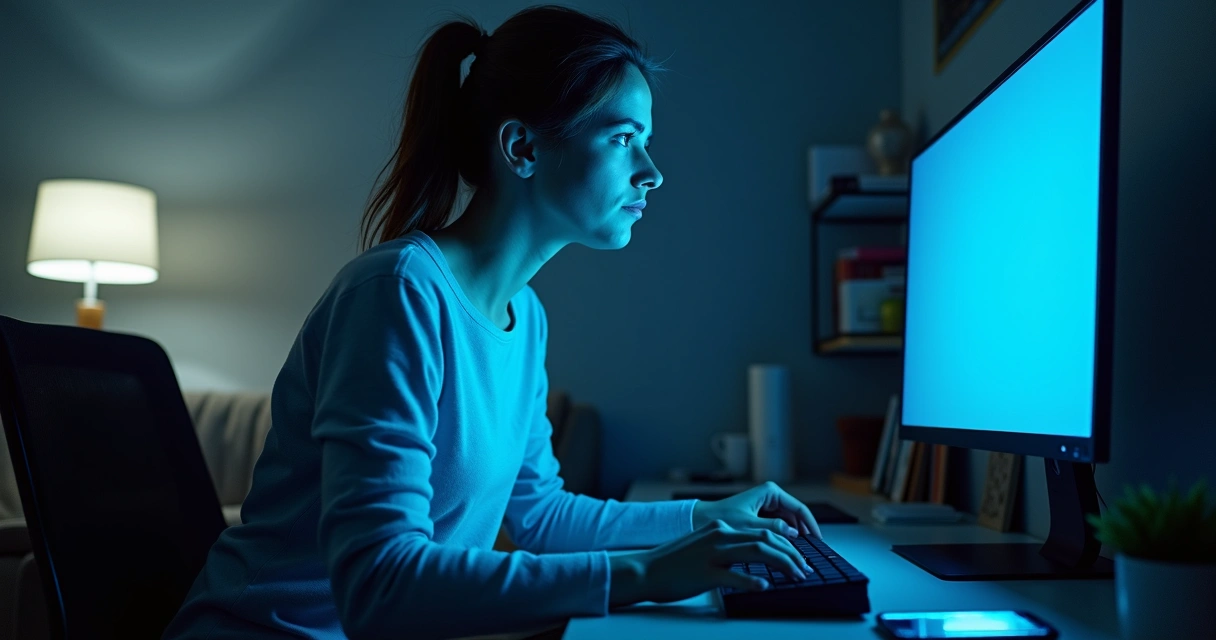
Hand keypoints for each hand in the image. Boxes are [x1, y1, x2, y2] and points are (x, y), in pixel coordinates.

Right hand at [609, 518, 814, 605]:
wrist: (646, 570)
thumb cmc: (675, 563)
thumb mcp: (704, 545)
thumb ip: (728, 546)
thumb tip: (754, 555)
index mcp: (722, 527)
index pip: (764, 530)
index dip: (787, 544)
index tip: (800, 559)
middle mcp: (720, 535)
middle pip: (767, 539)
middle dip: (792, 554)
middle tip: (805, 570)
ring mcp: (712, 553)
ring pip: (757, 552)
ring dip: (782, 564)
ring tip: (796, 576)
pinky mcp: (705, 572)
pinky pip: (734, 575)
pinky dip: (752, 580)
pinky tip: (764, 586)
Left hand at [691, 481, 822, 539]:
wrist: (699, 520)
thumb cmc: (721, 519)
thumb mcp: (749, 526)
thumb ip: (772, 529)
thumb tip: (794, 534)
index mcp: (770, 492)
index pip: (800, 509)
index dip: (812, 526)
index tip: (819, 542)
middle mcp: (770, 496)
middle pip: (796, 516)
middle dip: (804, 533)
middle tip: (810, 552)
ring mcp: (765, 505)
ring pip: (788, 523)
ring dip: (794, 537)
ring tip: (800, 554)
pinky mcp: (760, 515)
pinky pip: (778, 526)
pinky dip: (783, 537)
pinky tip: (786, 551)